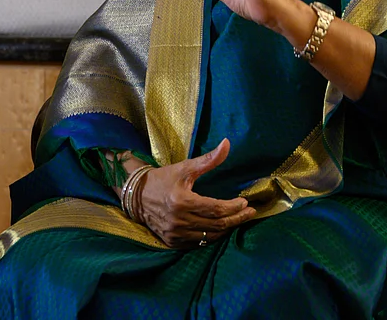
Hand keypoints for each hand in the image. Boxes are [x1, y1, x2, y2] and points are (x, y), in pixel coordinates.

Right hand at [135, 138, 255, 247]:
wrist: (136, 196)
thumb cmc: (163, 179)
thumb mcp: (185, 167)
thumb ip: (208, 160)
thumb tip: (227, 143)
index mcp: (182, 201)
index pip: (216, 208)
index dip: (233, 207)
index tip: (244, 202)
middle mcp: (178, 220)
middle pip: (216, 224)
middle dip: (236, 219)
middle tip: (250, 212)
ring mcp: (175, 233)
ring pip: (209, 236)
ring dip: (227, 229)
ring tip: (238, 219)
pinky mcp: (172, 241)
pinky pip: (198, 242)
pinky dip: (212, 236)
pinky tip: (221, 228)